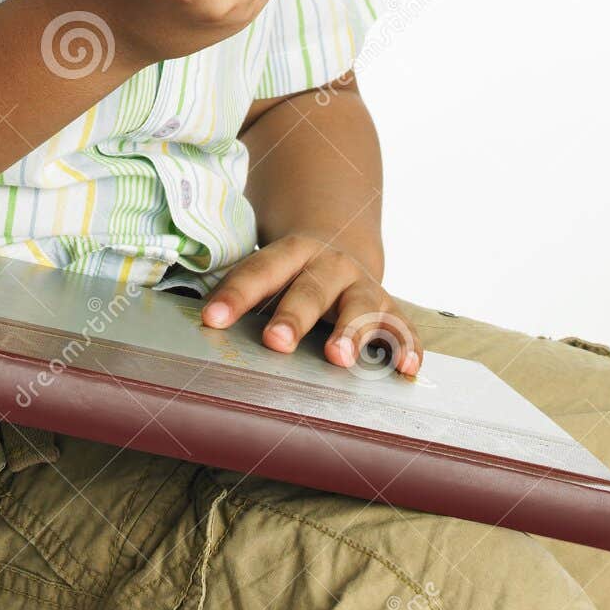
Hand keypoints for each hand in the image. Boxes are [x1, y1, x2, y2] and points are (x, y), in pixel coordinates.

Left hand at [200, 233, 421, 375]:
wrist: (342, 241)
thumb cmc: (293, 272)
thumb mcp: (271, 269)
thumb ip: (245, 293)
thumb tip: (202, 324)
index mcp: (292, 252)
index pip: (260, 271)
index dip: (236, 295)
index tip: (211, 320)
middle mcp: (331, 265)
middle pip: (311, 290)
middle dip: (294, 317)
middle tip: (276, 342)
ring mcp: (363, 286)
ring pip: (360, 307)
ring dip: (351, 331)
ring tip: (339, 358)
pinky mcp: (390, 309)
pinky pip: (402, 329)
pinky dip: (406, 348)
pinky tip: (405, 368)